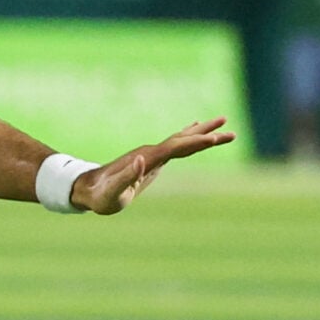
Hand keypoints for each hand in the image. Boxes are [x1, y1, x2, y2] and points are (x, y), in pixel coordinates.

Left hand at [71, 117, 235, 214]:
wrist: (87, 189)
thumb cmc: (101, 196)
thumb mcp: (112, 192)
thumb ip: (126, 177)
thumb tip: (141, 160)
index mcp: (147, 159)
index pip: (176, 148)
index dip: (196, 143)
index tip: (215, 138)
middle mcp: (151, 152)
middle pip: (184, 140)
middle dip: (207, 135)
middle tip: (231, 131)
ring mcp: (152, 154)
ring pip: (182, 140)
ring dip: (202, 132)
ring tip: (222, 122)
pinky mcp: (151, 160)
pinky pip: (175, 146)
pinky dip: (188, 138)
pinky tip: (194, 131)